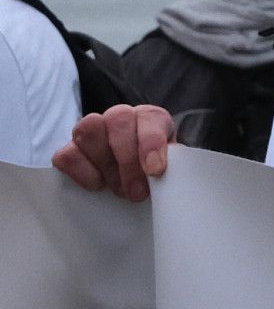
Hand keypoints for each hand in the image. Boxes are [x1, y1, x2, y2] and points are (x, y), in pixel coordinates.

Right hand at [54, 105, 173, 200]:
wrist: (138, 180)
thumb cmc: (156, 172)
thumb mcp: (171, 167)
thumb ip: (172, 166)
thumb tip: (163, 177)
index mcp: (150, 118)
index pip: (150, 118)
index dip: (151, 143)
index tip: (155, 170)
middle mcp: (120, 117)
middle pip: (118, 120)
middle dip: (128, 160)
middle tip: (137, 191)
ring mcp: (91, 131)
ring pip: (89, 131)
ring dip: (106, 166)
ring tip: (120, 190)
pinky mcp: (69, 150)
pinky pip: (65, 155)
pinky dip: (81, 172)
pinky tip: (98, 185)